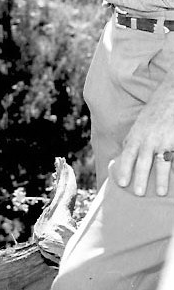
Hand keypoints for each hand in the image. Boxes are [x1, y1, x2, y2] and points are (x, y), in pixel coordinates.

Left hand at [114, 78, 173, 195]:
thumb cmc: (154, 112)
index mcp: (136, 135)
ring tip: (160, 193)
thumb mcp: (138, 125)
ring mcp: (164, 140)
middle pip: (143, 162)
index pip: (128, 156)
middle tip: (138, 193)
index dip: (124, 169)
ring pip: (161, 162)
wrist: (171, 96)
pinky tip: (173, 178)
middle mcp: (149, 139)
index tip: (121, 184)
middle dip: (140, 178)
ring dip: (161, 179)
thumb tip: (122, 156)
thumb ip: (132, 140)